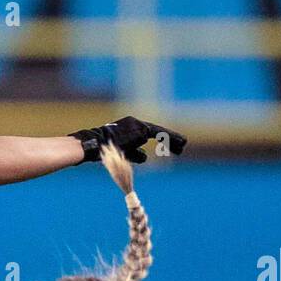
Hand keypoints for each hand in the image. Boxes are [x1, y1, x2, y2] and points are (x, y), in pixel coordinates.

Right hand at [70, 116, 187, 163]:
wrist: (96, 144)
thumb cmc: (105, 149)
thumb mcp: (123, 151)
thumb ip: (135, 153)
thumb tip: (145, 157)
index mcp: (131, 126)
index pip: (150, 133)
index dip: (162, 139)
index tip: (172, 146)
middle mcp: (136, 123)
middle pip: (157, 131)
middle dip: (170, 139)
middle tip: (182, 145)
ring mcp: (139, 126)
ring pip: (159, 133)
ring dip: (172, 139)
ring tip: (183, 145)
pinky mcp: (141, 131)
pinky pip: (158, 135)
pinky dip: (170, 139)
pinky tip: (179, 143)